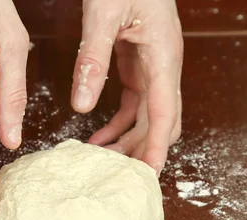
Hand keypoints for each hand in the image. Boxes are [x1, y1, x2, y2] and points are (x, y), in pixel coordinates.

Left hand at [72, 0, 182, 175]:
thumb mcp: (104, 14)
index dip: (156, 147)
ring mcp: (152, 68)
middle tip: (118, 177)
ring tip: (102, 164)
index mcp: (163, 57)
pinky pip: (133, 106)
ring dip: (129, 142)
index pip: (165, 113)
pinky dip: (118, 126)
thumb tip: (81, 106)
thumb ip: (93, 59)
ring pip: (148, 118)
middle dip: (143, 151)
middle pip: (161, 122)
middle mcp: (163, 67)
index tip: (148, 174)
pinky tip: (97, 140)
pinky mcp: (138, 67)